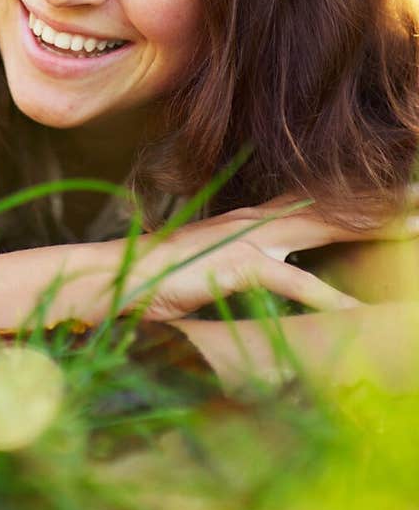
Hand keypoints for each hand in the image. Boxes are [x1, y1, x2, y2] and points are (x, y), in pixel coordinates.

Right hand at [127, 192, 418, 321]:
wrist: (119, 278)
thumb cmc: (163, 278)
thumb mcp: (217, 267)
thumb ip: (250, 265)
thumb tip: (276, 272)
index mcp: (254, 220)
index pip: (318, 204)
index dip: (361, 201)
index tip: (402, 198)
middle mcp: (257, 220)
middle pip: (334, 207)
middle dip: (384, 205)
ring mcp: (248, 238)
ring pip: (325, 228)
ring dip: (374, 231)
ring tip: (416, 230)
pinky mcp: (237, 265)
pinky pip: (293, 282)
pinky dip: (328, 297)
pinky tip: (359, 312)